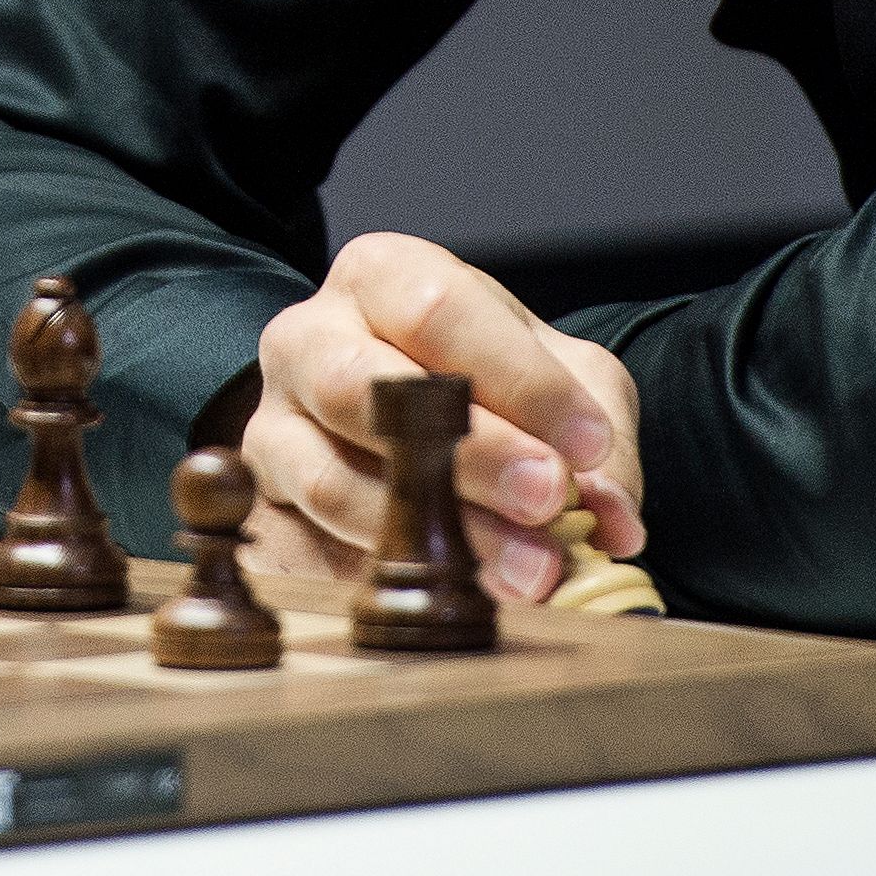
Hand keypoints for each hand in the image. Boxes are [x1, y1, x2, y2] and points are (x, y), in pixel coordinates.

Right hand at [240, 232, 644, 604]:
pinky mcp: (263, 508)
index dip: (519, 380)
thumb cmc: (488, 382)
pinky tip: (461, 599)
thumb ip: (598, 436)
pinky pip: (308, 552)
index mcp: (380, 276)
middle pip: (368, 390)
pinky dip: (390, 581)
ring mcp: (271, 425)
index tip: (586, 444)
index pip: (439, 311)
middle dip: (469, 452)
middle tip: (549, 498)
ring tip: (529, 571)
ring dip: (437, 534)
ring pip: (332, 481)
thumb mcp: (562, 382)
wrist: (408, 421)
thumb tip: (612, 515)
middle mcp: (306, 339)